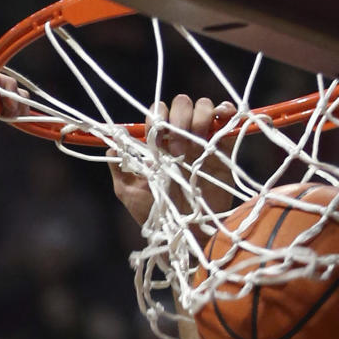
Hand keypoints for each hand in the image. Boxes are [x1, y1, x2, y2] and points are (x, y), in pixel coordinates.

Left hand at [110, 95, 235, 227]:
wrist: (184, 234)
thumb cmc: (155, 215)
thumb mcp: (129, 193)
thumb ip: (119, 168)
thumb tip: (111, 147)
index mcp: (158, 143)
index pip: (158, 113)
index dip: (157, 117)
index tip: (157, 137)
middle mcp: (180, 137)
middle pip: (181, 104)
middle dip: (178, 118)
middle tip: (176, 148)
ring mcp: (202, 141)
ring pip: (203, 107)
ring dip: (199, 117)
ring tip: (195, 142)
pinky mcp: (222, 149)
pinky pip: (226, 120)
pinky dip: (225, 112)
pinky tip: (221, 120)